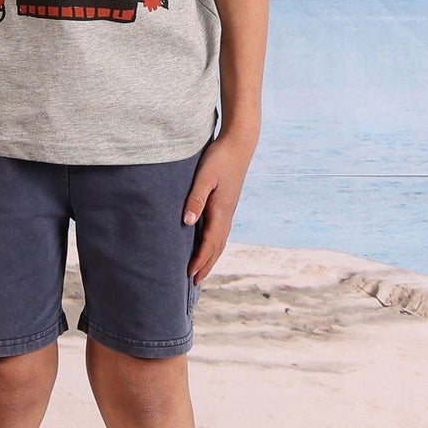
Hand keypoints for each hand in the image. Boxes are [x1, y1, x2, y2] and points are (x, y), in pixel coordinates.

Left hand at [181, 131, 254, 283]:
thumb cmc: (219, 158)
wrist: (239, 144)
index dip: (199, 260)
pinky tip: (208, 244)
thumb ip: (196, 199)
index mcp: (221, 211)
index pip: (210, 243)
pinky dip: (214, 244)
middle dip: (206, 264)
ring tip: (201, 269)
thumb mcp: (205, 177)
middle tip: (194, 282)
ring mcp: (228, 210)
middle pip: (217, 247)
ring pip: (220, 240)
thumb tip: (187, 222)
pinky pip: (220, 231)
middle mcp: (227, 214)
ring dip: (211, 256)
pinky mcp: (227, 204)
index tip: (189, 274)